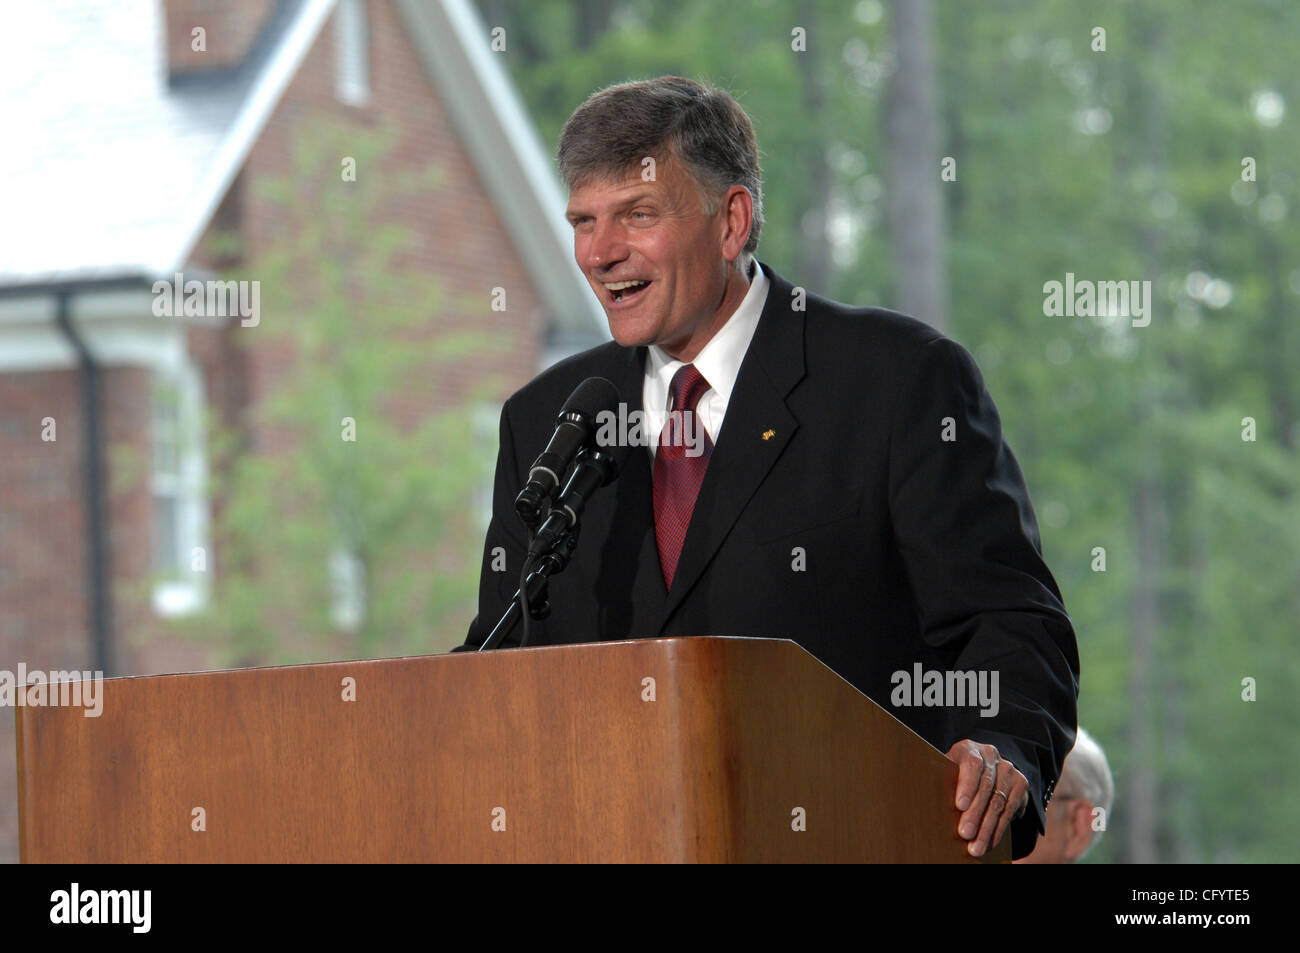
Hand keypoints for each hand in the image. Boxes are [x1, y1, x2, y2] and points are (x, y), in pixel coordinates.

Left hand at [946, 739, 1027, 857]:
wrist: (986, 769)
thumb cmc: (956, 774)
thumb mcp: (947, 771)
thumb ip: (941, 781)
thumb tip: (924, 800)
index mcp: (969, 748)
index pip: (971, 765)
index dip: (966, 786)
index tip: (959, 806)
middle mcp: (990, 755)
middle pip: (985, 787)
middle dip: (974, 814)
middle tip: (965, 834)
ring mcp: (1007, 768)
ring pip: (997, 802)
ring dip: (986, 829)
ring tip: (976, 848)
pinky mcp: (1020, 783)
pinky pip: (1009, 811)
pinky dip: (998, 830)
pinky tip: (990, 843)